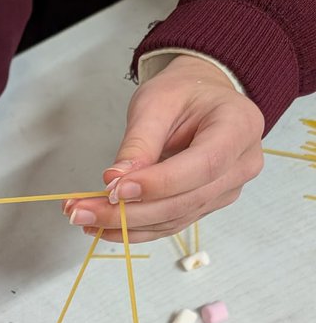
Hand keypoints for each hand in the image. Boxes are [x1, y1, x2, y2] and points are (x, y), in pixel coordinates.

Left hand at [63, 54, 264, 241]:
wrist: (201, 99)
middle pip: (185, 201)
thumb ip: (139, 142)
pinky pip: (169, 224)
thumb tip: (115, 181)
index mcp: (239, 128)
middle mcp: (241, 165)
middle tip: (82, 212)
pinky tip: (101, 225)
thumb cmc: (183, 93)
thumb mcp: (156, 102)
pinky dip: (133, 228)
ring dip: (124, 225)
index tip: (115, 190)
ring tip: (82, 217)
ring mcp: (226, 190)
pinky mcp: (205, 205)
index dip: (159, 184)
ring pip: (174, 219)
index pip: (203, 165)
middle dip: (129, 212)